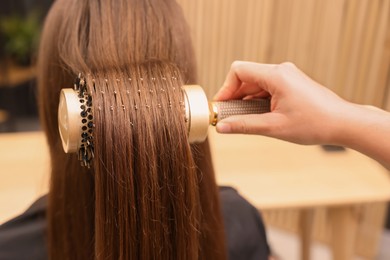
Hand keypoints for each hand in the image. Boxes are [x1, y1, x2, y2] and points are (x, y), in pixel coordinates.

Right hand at [214, 61, 351, 144]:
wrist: (343, 123)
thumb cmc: (314, 123)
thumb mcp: (274, 127)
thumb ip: (244, 125)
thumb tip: (221, 127)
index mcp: (276, 76)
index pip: (238, 71)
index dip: (225, 88)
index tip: (221, 107)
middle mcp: (281, 71)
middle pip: (246, 78)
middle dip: (235, 97)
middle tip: (229, 117)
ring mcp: (287, 76)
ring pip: (256, 84)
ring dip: (247, 101)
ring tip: (245, 121)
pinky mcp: (291, 84)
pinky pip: (267, 88)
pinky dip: (258, 101)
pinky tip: (260, 117)